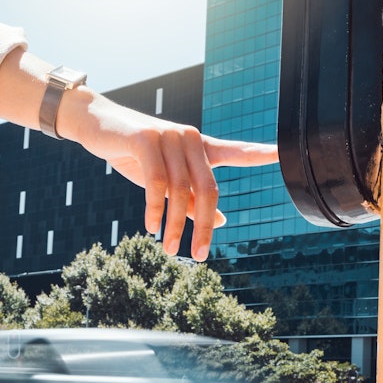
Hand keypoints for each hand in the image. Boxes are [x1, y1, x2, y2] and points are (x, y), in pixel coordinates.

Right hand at [64, 92, 277, 260]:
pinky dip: (154, 209)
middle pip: (208, 189)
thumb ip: (192, 200)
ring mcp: (169, 137)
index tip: (284, 154)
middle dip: (203, 227)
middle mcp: (190, 138)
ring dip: (173, 226)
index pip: (236, 151)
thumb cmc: (135, 155)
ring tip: (168, 250)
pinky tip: (151, 227)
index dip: (261, 153)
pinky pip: (156, 183)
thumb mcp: (165, 180)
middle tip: (198, 256)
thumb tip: (220, 222)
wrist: (98, 126)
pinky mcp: (146, 140)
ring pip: (180, 191)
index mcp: (200, 146)